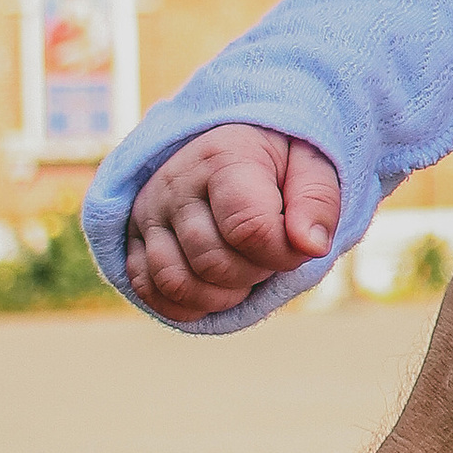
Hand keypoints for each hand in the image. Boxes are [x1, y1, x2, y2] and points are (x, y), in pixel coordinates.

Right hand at [123, 124, 342, 317]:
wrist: (228, 147)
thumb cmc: (277, 161)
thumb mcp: (311, 164)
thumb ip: (318, 201)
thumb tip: (311, 247)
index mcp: (223, 157)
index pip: (249, 228)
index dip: (282, 253)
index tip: (297, 244)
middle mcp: (176, 183)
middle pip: (212, 261)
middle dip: (253, 274)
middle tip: (268, 255)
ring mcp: (149, 212)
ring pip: (175, 281)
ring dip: (220, 296)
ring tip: (242, 275)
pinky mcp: (134, 237)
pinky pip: (148, 289)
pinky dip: (186, 305)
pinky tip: (214, 289)